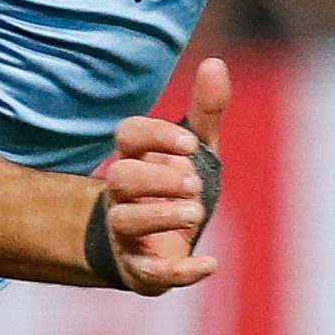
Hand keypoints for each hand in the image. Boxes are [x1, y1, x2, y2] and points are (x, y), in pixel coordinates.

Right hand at [92, 55, 228, 295]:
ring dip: (161, 215)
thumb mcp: (194, 151)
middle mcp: (122, 196)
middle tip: (194, 183)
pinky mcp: (139, 269)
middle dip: (156, 179)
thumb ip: (205, 111)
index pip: (128, 137)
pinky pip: (149, 272)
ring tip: (196, 212)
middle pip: (119, 178)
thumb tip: (215, 62)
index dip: (155, 136)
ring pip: (125, 221)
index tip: (188, 144)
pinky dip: (179, 271)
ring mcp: (126, 233)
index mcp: (134, 159)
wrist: (157, 245)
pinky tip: (211, 264)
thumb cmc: (174, 189)